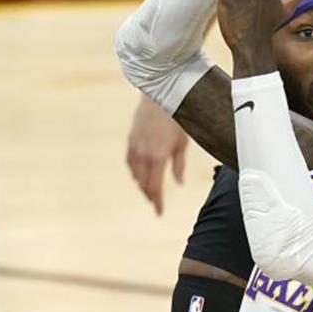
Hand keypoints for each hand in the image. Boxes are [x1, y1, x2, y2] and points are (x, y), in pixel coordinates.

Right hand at [126, 94, 188, 214]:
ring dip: (142, 185)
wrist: (159, 98)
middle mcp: (143, 156)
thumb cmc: (176, 120)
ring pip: (135, 175)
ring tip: (149, 191)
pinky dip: (135, 172)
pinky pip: (130, 163)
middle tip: (156, 203)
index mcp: (158, 158)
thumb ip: (178, 166)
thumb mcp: (182, 144)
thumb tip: (179, 183)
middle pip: (143, 184)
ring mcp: (135, 148)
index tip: (159, 213)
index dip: (157, 202)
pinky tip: (139, 175)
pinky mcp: (130, 141)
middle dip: (150, 195)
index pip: (155, 187)